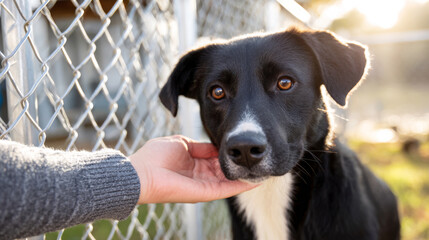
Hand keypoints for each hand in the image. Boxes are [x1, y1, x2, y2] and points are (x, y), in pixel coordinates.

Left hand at [129, 135, 258, 203]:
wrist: (141, 173)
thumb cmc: (155, 156)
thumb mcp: (181, 143)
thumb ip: (201, 146)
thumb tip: (216, 145)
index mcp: (193, 163)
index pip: (217, 158)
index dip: (230, 153)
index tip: (243, 146)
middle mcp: (200, 176)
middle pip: (225, 170)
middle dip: (241, 164)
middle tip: (258, 157)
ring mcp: (203, 185)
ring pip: (229, 181)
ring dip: (245, 176)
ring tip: (263, 169)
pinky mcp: (204, 193)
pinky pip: (226, 189)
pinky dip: (241, 186)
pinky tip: (256, 181)